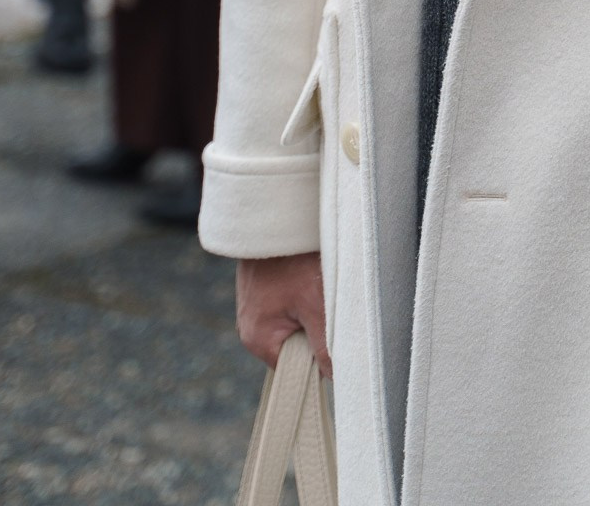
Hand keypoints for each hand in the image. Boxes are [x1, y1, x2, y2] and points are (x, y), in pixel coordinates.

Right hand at [236, 253, 330, 379]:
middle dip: (315, 326)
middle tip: (326, 302)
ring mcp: (255, 303)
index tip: (333, 335)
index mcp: (258, 339)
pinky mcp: (263, 285)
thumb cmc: (292, 260)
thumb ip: (326, 346)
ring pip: (294, 317)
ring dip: (310, 305)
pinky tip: (309, 271)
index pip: (296, 367)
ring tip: (317, 282)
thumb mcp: (316, 306)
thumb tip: (338, 378)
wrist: (273, 212)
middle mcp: (250, 324)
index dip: (319, 356)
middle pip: (295, 342)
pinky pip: (288, 298)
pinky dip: (303, 289)